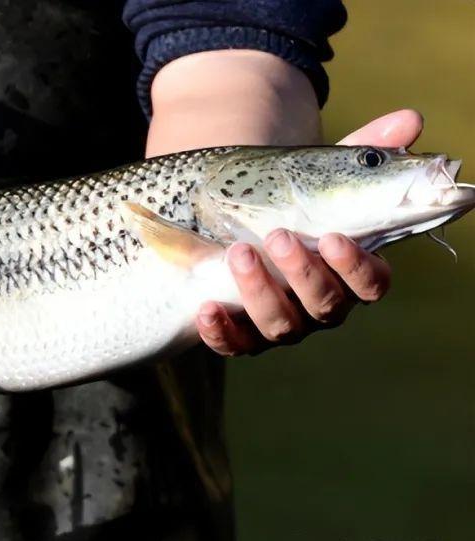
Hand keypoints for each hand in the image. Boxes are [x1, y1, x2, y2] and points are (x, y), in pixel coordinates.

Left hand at [196, 109, 421, 354]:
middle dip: (303, 273)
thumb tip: (410, 120)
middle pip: (326, 305)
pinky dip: (221, 331)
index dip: (355, 266)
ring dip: (260, 292)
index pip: (371, 284)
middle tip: (277, 236)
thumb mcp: (323, 174)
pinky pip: (234, 345)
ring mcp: (281, 323)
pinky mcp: (241, 335)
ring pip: (281, 325)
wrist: (238, 221)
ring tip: (238, 253)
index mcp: (349, 273)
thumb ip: (364, 151)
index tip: (332, 236)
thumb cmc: (293, 201)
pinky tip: (205, 308)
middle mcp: (321, 306)